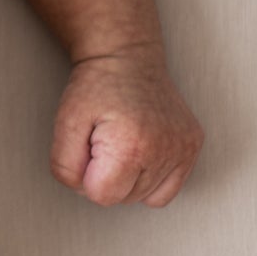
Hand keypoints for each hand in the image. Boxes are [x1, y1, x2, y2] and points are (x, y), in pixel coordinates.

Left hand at [49, 44, 203, 206]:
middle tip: (103, 141)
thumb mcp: (64, 125)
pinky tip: (140, 154)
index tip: (89, 148)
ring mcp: (184, 148)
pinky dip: (150, 180)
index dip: (87, 176)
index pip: (102, 196)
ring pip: (144, 196)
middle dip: (106, 177)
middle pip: (124, 198)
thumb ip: (66, 168)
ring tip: (122, 143)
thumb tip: (86, 190)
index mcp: (132, 146)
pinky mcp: (192, 146)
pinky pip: (167, 190)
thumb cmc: (95, 88)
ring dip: (128, 178)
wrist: (126, 57)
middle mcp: (165, 149)